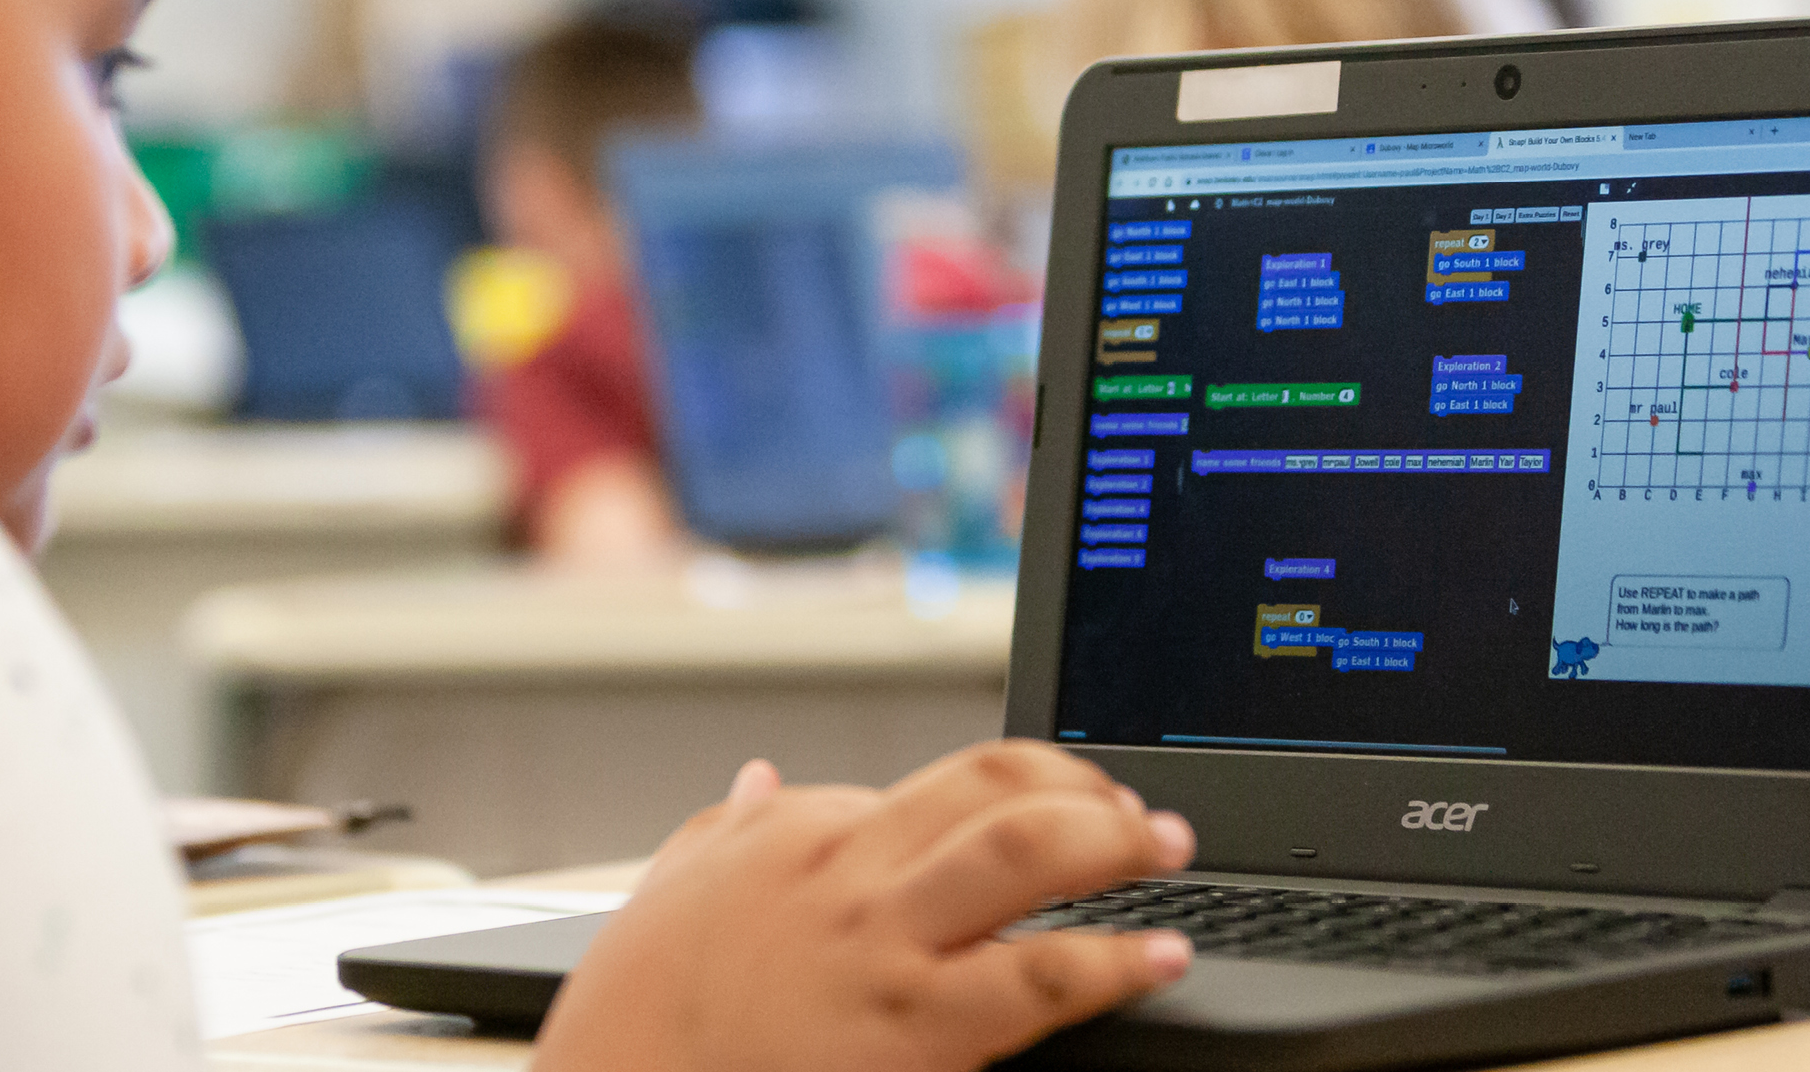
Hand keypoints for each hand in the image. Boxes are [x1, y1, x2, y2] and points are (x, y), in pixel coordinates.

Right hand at [531, 740, 1195, 1071]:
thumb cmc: (639, 1012)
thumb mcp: (673, 890)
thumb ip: (727, 828)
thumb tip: (757, 779)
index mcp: (802, 832)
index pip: (933, 786)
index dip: (1004, 801)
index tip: (1039, 818)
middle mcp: (854, 871)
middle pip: (999, 784)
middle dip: (1086, 785)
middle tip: (1139, 808)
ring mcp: (890, 947)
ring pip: (1032, 854)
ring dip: (1119, 842)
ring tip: (1169, 848)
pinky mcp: (918, 1029)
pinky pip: (1043, 981)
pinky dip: (1118, 961)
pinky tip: (1163, 955)